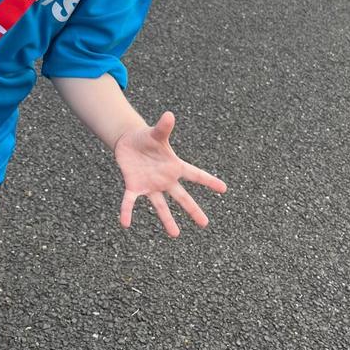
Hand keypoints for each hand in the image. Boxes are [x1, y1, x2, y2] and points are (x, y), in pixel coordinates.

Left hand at [114, 111, 226, 236]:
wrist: (129, 143)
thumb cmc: (147, 138)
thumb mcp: (156, 133)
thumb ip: (163, 128)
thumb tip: (169, 115)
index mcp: (174, 166)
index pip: (195, 174)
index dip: (209, 181)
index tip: (224, 189)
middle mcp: (165, 179)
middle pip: (181, 197)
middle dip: (193, 210)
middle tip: (205, 224)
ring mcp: (151, 185)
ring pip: (161, 205)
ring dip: (167, 219)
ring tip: (175, 234)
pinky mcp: (134, 187)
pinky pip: (130, 201)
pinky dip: (127, 211)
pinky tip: (125, 223)